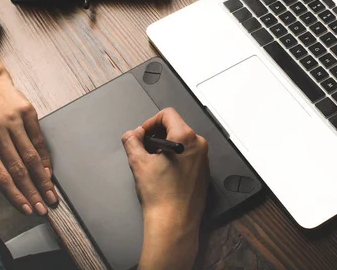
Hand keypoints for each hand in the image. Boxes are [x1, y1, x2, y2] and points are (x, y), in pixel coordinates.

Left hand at [0, 70, 57, 215]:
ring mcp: (13, 121)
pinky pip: (39, 140)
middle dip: (31, 191)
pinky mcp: (28, 112)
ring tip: (50, 195)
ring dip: (42, 179)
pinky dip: (45, 159)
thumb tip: (9, 188)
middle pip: (17, 168)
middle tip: (42, 207)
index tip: (26, 208)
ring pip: (30, 156)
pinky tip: (48, 173)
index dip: (14, 193)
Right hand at [122, 108, 208, 269]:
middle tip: (144, 149)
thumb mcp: (139, 163)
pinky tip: (164, 173)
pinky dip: (175, 158)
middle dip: (157, 135)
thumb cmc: (161, 195)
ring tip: (153, 163)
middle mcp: (199, 145)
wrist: (174, 222)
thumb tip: (132, 134)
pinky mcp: (204, 171)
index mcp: (186, 138)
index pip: (168, 114)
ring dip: (165, 147)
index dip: (150, 122)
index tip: (142, 135)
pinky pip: (189, 155)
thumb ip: (132, 141)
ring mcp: (204, 159)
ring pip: (182, 142)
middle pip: (175, 127)